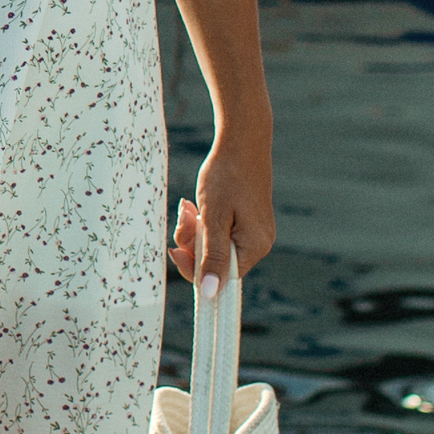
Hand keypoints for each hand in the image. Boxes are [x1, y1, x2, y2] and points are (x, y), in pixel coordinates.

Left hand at [173, 129, 273, 290]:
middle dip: (192, 243)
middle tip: (184, 218)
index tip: (175, 250)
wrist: (241, 141)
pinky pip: (218, 231)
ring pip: (213, 245)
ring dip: (194, 230)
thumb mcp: (213, 218)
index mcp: (254, 247)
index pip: (221, 278)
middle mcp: (258, 243)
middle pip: (215, 261)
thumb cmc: (227, 176)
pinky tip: (195, 206)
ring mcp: (253, 231)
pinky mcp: (245, 220)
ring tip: (188, 207)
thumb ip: (211, 256)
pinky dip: (203, 222)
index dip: (194, 268)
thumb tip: (209, 293)